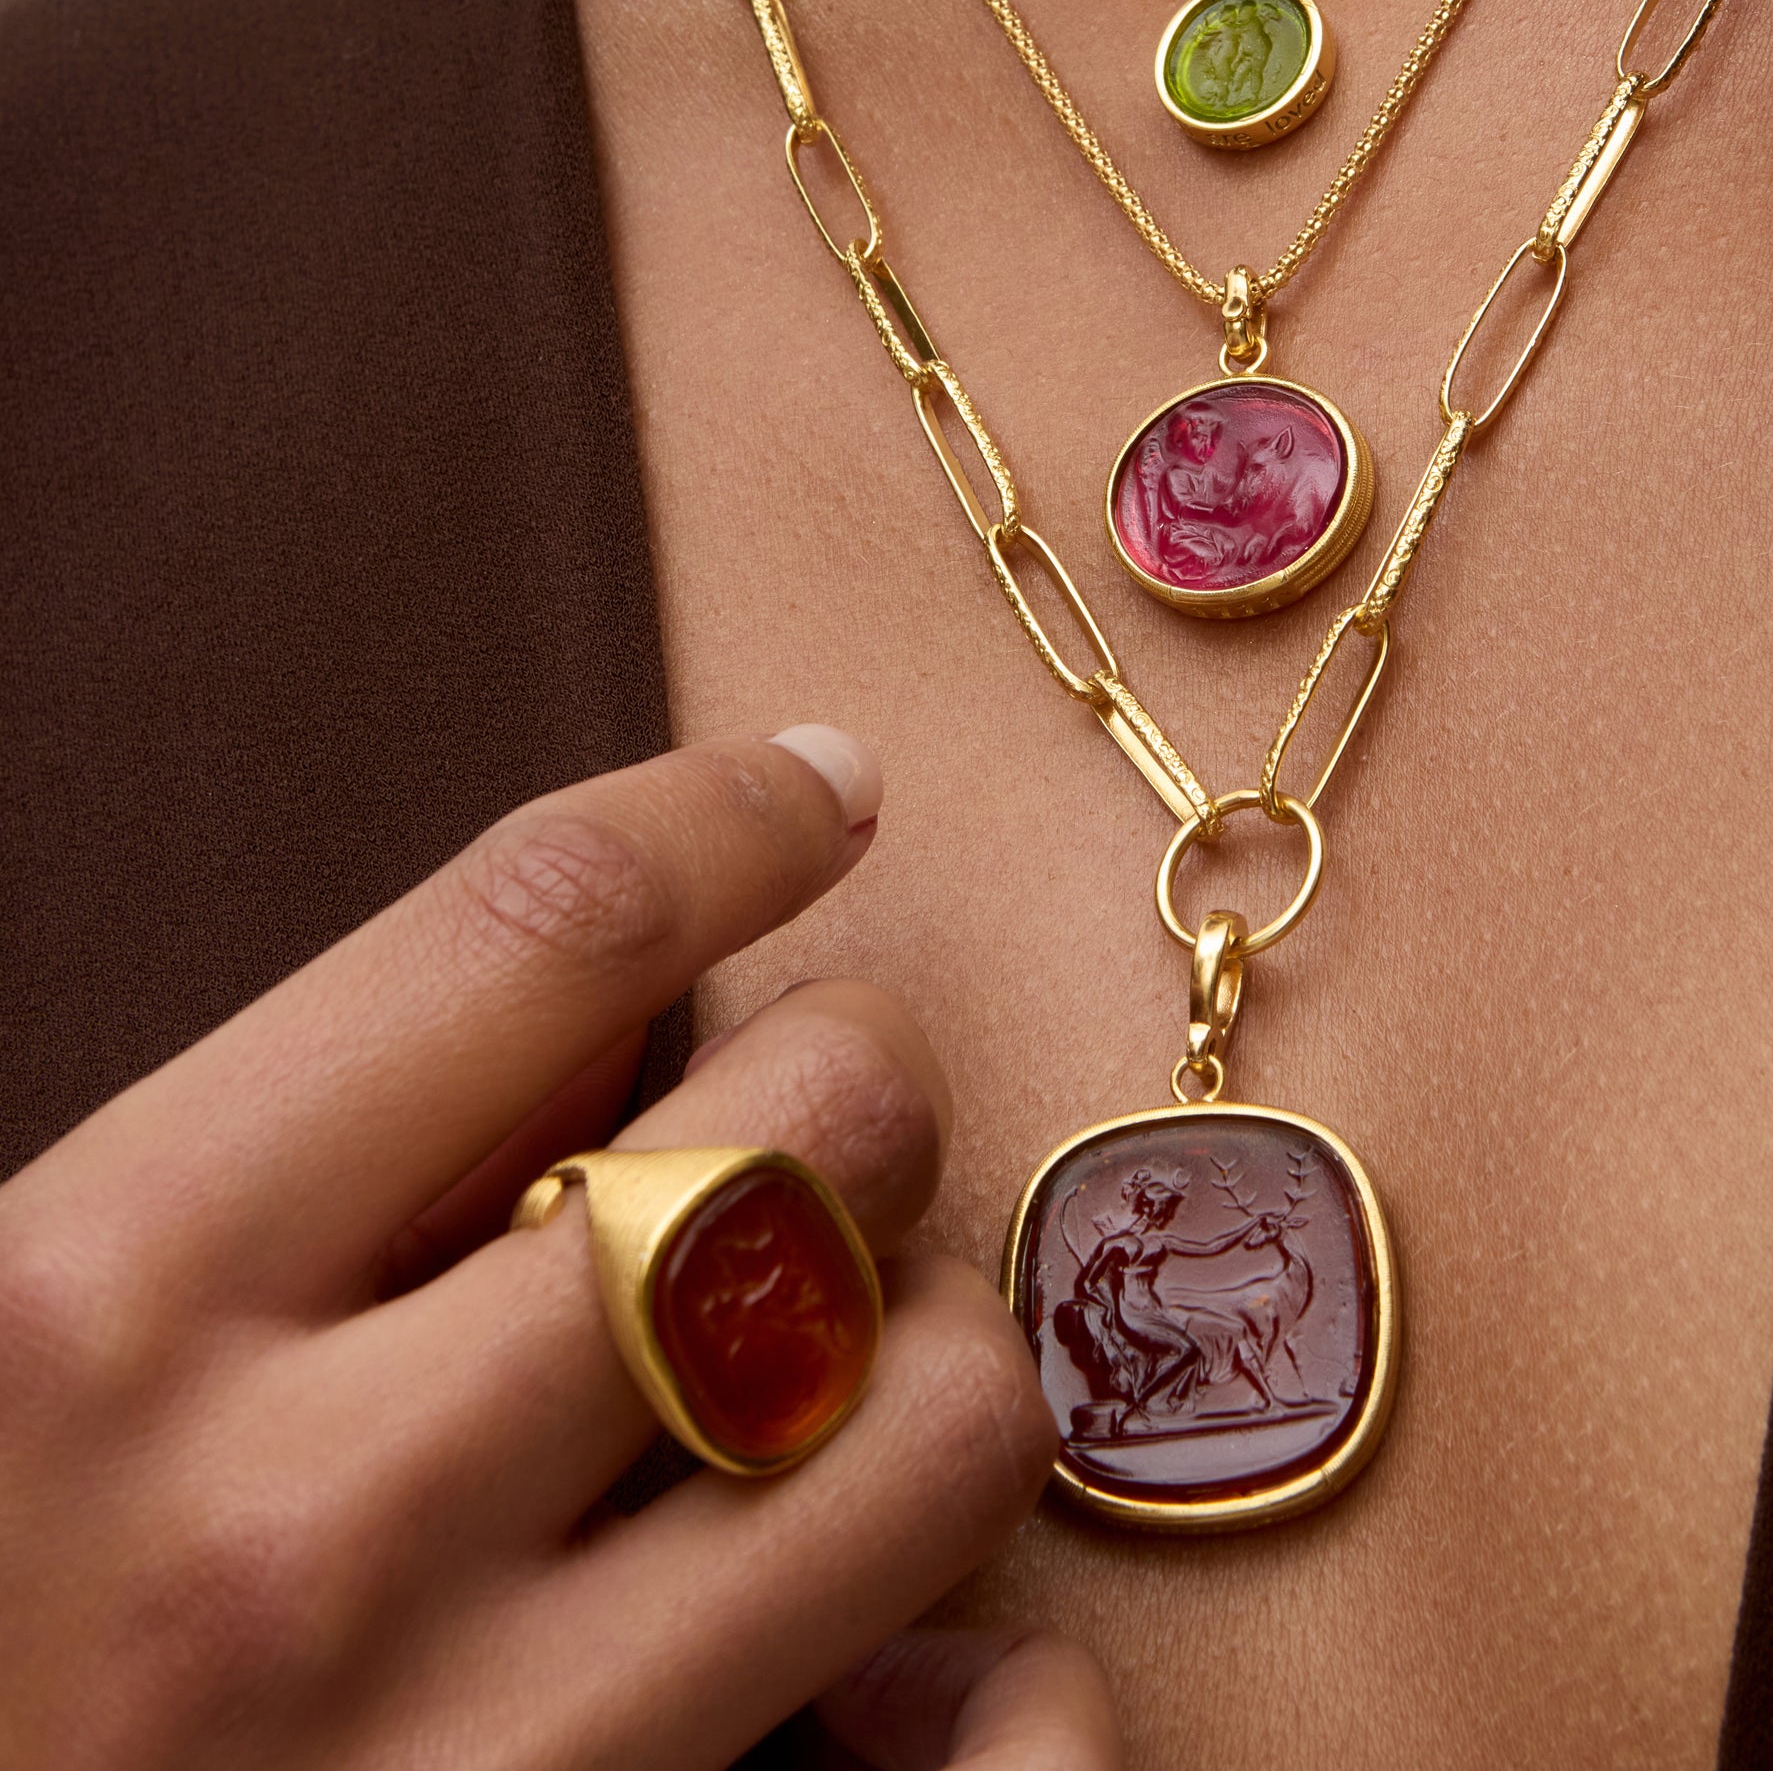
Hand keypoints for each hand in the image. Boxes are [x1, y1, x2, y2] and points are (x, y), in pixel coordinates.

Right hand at [0, 730, 1110, 1768]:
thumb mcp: (13, 1339)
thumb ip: (277, 1176)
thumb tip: (600, 1029)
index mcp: (91, 1305)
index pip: (540, 926)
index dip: (731, 815)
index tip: (818, 789)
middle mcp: (292, 1524)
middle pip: (799, 1135)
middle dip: (858, 1069)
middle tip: (819, 1105)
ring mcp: (455, 1759)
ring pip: (930, 1414)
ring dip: (935, 1337)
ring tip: (853, 1353)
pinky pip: (956, 1739)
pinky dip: (987, 1660)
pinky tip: (913, 1643)